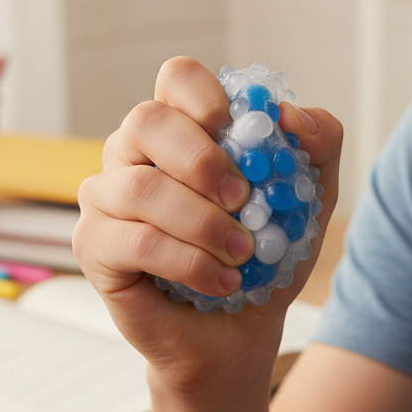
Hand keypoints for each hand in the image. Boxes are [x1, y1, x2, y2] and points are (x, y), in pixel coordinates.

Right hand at [73, 56, 342, 393]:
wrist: (238, 334)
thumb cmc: (265, 256)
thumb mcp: (311, 198)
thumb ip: (318, 143)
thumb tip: (289, 116)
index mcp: (180, 129)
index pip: (177, 77)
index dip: (206, 97)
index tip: (236, 133)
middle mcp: (132, 153)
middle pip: (146, 121)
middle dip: (203, 160)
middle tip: (243, 200)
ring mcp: (104, 196)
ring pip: (140, 187)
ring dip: (203, 224)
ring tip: (241, 254)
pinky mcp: (93, 245)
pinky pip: (135, 241)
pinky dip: (188, 262)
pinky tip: (220, 282)